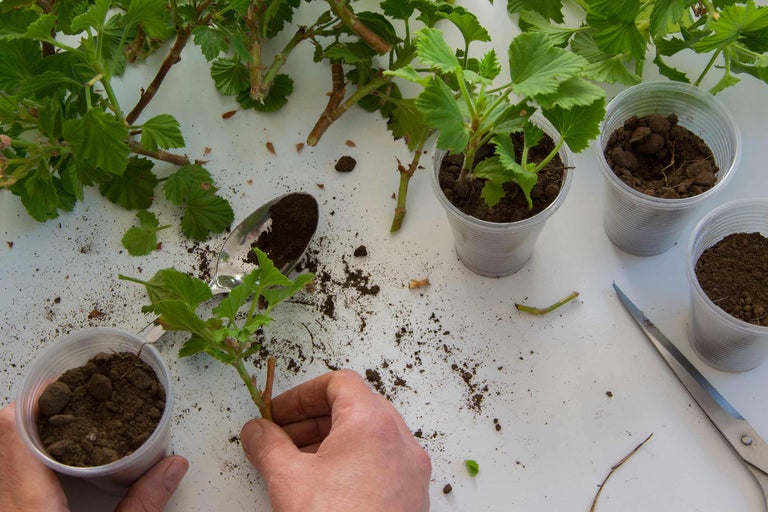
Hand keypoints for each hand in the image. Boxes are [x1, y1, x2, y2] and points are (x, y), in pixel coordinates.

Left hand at [0, 402, 187, 511]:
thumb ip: (142, 504)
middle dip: (35, 419)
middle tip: (69, 406)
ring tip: (61, 432)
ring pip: (3, 465)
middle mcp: (4, 507)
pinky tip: (51, 470)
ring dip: (28, 443)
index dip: (32, 402)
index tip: (58, 386)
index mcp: (27, 507)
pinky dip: (24, 467)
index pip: (12, 433)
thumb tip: (173, 465)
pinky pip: (5, 484)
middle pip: (5, 443)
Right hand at [240, 369, 431, 511]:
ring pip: (369, 434)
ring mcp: (410, 468)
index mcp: (372, 423)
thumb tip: (256, 431)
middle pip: (354, 406)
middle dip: (312, 418)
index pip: (339, 382)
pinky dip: (352, 461)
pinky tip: (325, 484)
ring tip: (296, 462)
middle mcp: (400, 440)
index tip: (278, 413)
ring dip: (331, 440)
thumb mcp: (288, 479)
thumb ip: (267, 446)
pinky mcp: (411, 494)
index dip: (302, 393)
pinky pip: (381, 460)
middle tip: (281, 435)